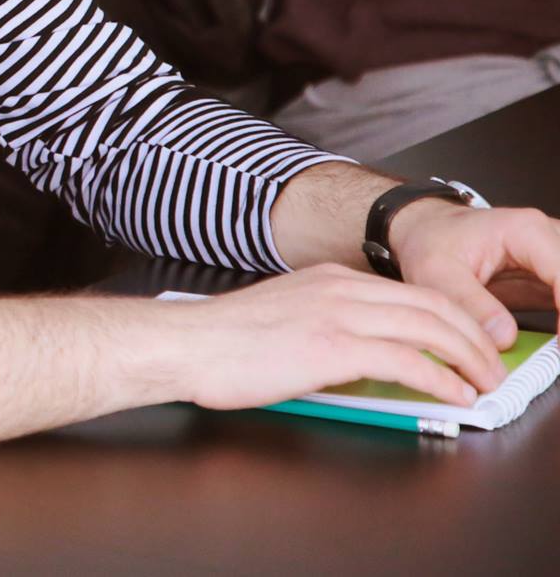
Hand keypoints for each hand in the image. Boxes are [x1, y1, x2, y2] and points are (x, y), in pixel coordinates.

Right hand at [170, 264, 508, 410]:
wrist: (185, 344)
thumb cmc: (221, 340)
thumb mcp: (284, 316)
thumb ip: (325, 324)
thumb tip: (360, 356)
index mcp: (328, 279)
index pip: (412, 291)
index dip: (452, 317)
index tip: (467, 341)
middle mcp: (340, 288)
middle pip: (433, 305)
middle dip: (473, 337)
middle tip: (489, 365)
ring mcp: (339, 314)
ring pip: (431, 328)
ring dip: (468, 359)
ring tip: (482, 382)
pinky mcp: (334, 347)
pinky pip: (408, 361)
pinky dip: (441, 380)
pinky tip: (452, 395)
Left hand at [391, 200, 559, 347]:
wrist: (427, 230)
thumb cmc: (431, 241)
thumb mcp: (435, 272)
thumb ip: (468, 303)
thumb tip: (505, 337)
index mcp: (526, 231)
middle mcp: (550, 238)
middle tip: (557, 354)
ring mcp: (557, 258)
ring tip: (555, 352)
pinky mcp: (556, 279)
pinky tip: (555, 349)